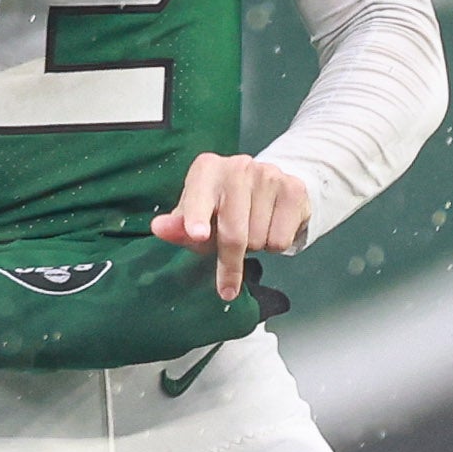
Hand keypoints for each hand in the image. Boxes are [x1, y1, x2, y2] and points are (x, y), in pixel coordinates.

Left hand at [151, 153, 311, 300]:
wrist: (268, 186)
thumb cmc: (221, 206)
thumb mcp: (195, 216)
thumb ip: (178, 228)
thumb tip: (159, 228)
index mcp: (206, 169)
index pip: (199, 199)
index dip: (197, 218)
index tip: (198, 235)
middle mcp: (237, 166)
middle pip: (233, 233)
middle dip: (230, 264)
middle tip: (227, 285)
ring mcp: (268, 174)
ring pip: (258, 239)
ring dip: (254, 247)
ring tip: (250, 231)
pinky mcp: (293, 188)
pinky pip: (280, 240)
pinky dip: (273, 244)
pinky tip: (269, 226)